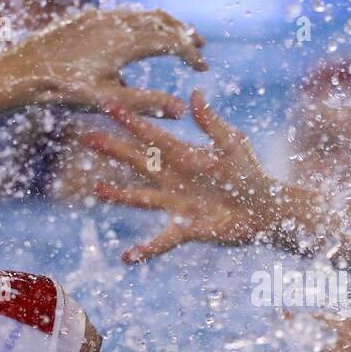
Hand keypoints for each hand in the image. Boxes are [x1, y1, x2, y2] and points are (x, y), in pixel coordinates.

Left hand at [0, 7, 207, 118]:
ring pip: (141, 15)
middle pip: (161, 21)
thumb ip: (146, 104)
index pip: (171, 42)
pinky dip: (141, 23)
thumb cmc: (63, 90)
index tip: (203, 69)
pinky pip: (122, 15)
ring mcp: (99, 17)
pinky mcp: (85, 18)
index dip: (191, 54)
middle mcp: (115, 24)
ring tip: (175, 39)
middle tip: (199, 47)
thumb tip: (181, 109)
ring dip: (163, 26)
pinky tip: (138, 36)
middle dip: (183, 34)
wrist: (20, 71)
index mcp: (125, 43)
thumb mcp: (108, 101)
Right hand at [84, 89, 290, 262]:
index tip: (107, 103)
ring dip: (120, 195)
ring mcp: (177, 204)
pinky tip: (126, 258)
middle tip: (85, 136)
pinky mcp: (186, 228)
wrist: (265, 209)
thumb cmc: (250, 174)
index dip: (130, 120)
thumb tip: (195, 93)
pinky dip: (145, 250)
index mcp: (184, 155)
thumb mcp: (232, 145)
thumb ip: (212, 123)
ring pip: (142, 198)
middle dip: (113, 149)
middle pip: (138, 162)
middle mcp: (174, 179)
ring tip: (98, 190)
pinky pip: (161, 241)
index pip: (152, 135)